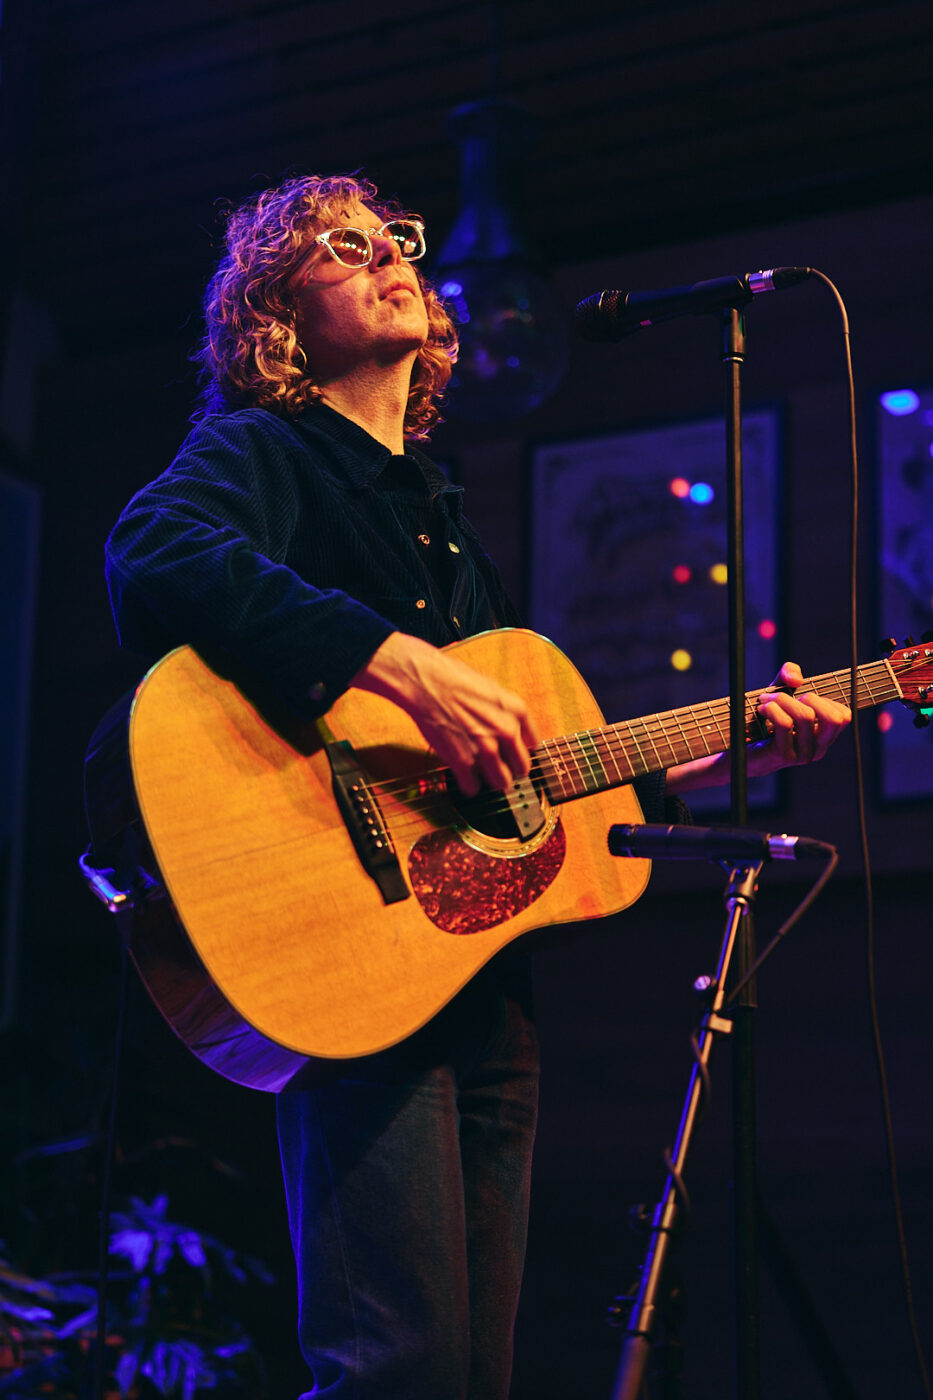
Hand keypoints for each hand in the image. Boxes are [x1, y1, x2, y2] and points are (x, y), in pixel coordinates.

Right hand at [351, 632, 540, 794]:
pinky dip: (469, 786)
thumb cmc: (454, 680)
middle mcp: (506, 730)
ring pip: (502, 783)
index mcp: (517, 711)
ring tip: (484, 777)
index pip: (533, 744)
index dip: (521, 751)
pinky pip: (473, 787)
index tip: (513, 755)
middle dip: (511, 770)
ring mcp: (485, 748)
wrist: (426, 681)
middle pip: (522, 768)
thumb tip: (510, 731)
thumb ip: (505, 712)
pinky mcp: (463, 761)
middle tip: (500, 769)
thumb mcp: (492, 689)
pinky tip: (465, 779)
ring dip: (493, 782)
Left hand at [748, 661, 850, 775]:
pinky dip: (771, 708)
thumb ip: (789, 675)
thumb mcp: (780, 692)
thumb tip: (796, 679)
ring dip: (782, 699)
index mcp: (823, 736)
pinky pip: (784, 723)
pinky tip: (762, 709)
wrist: (740, 747)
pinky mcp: (783, 755)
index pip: (844, 716)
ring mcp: (802, 754)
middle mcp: (818, 748)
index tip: (802, 698)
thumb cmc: (764, 720)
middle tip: (788, 697)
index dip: (825, 700)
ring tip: (766, 700)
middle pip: (834, 718)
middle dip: (810, 698)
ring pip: (805, 716)